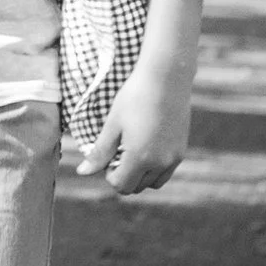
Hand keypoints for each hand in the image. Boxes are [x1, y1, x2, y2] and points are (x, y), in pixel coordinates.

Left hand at [78, 56, 192, 192]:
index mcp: (140, 158)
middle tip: (117, 152)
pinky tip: (146, 147)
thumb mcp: (113, 124)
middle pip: (137, 186)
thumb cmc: (134, 98)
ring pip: (153, 182)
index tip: (106, 156)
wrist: (166, 79)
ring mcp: (173, 158)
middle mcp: (160, 163)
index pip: (121, 185)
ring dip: (140, 175)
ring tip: (131, 151)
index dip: (109, 174)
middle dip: (124, 175)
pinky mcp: (182, 151)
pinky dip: (155, 168)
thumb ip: (100, 152)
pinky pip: (166, 172)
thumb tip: (83, 172)